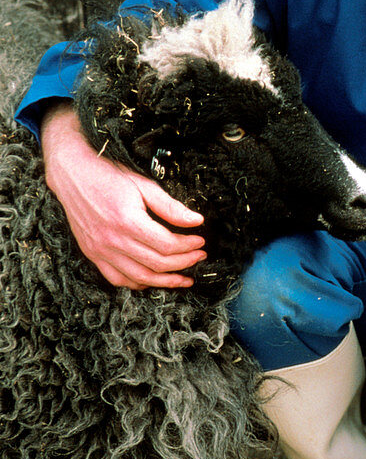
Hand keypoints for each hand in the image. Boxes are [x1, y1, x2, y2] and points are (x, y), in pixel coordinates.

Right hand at [41, 103, 206, 288]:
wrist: (73, 175)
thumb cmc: (108, 176)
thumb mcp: (143, 185)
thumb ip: (170, 206)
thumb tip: (196, 220)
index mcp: (127, 220)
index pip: (166, 244)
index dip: (188, 246)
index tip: (201, 241)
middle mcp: (112, 240)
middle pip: (157, 264)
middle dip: (184, 263)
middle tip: (199, 256)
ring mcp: (100, 250)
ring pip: (139, 277)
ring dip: (166, 281)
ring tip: (185, 277)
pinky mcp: (93, 255)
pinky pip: (117, 279)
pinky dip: (138, 284)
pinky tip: (153, 280)